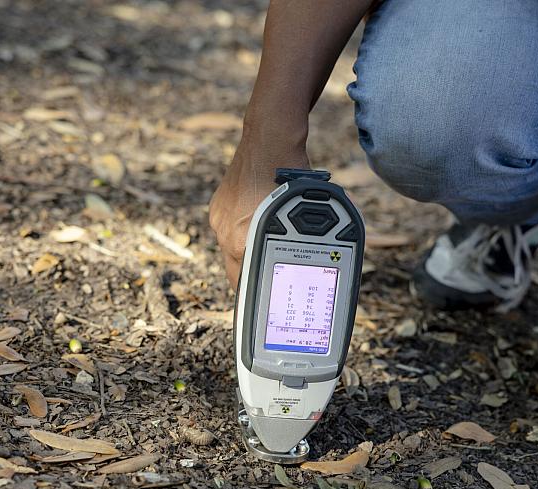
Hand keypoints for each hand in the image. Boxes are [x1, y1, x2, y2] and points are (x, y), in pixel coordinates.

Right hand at [209, 137, 308, 286]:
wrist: (270, 140)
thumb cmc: (292, 175)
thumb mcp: (304, 216)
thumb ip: (301, 244)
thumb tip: (319, 264)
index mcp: (243, 240)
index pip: (242, 283)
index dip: (255, 293)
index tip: (263, 300)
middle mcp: (226, 232)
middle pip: (235, 269)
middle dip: (252, 274)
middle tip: (269, 279)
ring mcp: (220, 217)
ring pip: (233, 248)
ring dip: (248, 250)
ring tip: (268, 244)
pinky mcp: (219, 205)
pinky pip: (230, 227)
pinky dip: (243, 229)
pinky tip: (260, 221)